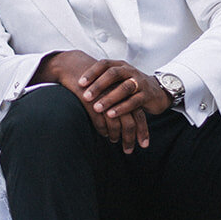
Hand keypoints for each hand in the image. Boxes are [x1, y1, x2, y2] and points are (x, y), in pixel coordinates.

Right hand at [33, 50, 151, 151]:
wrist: (76, 68)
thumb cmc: (95, 81)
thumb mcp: (111, 90)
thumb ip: (120, 104)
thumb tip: (128, 124)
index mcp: (126, 93)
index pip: (139, 115)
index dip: (143, 131)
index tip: (144, 144)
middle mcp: (119, 96)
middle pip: (130, 122)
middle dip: (130, 138)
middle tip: (129, 151)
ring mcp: (106, 99)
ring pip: (116, 123)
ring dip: (116, 136)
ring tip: (114, 142)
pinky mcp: (93, 101)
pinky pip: (100, 121)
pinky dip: (103, 130)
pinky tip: (103, 134)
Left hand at [77, 60, 172, 153]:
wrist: (157, 91)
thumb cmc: (130, 86)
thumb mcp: (116, 80)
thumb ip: (101, 81)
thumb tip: (75, 85)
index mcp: (120, 66)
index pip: (104, 64)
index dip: (92, 72)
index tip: (79, 83)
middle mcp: (130, 71)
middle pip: (113, 74)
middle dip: (98, 86)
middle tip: (86, 97)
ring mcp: (140, 82)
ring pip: (124, 88)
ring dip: (109, 98)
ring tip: (97, 108)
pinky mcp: (147, 95)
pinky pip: (134, 101)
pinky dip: (122, 108)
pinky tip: (111, 115)